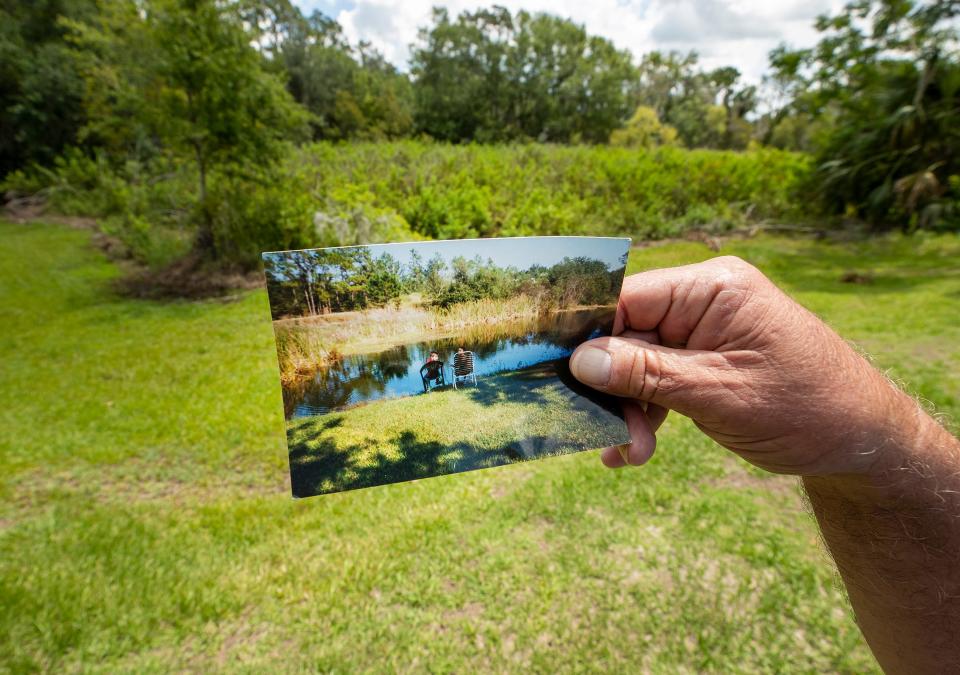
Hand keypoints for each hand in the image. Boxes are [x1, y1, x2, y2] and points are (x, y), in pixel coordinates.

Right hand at [570, 256, 919, 476]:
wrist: (862, 442)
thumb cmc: (806, 407)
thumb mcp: (719, 393)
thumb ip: (647, 374)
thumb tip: (579, 361)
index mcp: (712, 289)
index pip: (627, 297)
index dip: (584, 332)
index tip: (547, 366)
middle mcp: (703, 303)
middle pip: (626, 333)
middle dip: (612, 386)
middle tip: (604, 431)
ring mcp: (703, 332)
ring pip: (638, 362)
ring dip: (629, 408)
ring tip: (631, 451)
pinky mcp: (703, 361)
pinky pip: (658, 380)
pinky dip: (646, 413)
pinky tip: (634, 449)